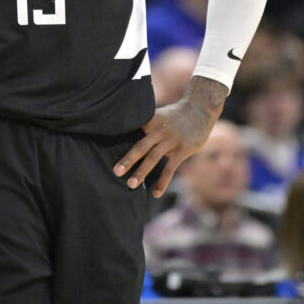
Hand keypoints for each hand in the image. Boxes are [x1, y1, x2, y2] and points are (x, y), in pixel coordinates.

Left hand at [113, 76, 225, 197]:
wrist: (200, 109)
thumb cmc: (174, 114)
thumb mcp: (157, 114)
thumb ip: (144, 125)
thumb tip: (125, 137)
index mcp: (149, 121)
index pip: (131, 130)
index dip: (119, 137)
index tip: (104, 145)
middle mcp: (158, 130)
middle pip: (140, 146)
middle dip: (127, 160)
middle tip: (116, 172)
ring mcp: (171, 140)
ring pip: (153, 158)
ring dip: (141, 172)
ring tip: (130, 185)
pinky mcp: (182, 150)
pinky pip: (170, 168)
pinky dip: (162, 181)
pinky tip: (156, 193)